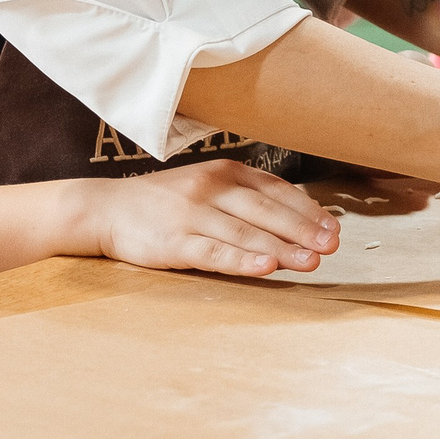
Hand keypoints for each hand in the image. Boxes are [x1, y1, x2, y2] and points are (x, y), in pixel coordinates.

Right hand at [78, 160, 339, 277]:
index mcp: (224, 171)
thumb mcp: (206, 187)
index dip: (307, 209)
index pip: (275, 189)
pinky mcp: (175, 241)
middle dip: (303, 229)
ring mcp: (192, 214)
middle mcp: (211, 187)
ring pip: (246, 231)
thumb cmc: (164, 202)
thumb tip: (298, 216)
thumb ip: (245, 197)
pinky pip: (214, 251)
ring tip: (311, 261)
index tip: (333, 228)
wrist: (106, 208)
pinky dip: (242, 258)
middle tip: (333, 245)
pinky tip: (265, 266)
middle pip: (266, 210)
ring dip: (282, 247)